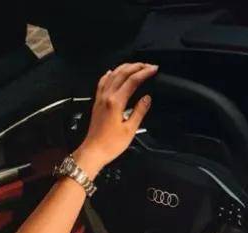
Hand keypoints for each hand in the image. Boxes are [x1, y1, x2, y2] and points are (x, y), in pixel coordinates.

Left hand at [72, 62, 157, 176]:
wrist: (94, 151)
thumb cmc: (110, 144)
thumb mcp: (130, 130)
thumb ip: (139, 111)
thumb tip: (147, 99)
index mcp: (116, 102)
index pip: (132, 81)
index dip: (144, 73)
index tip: (154, 69)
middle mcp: (107, 96)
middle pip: (122, 73)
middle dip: (136, 66)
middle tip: (148, 65)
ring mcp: (100, 98)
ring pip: (112, 75)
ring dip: (124, 67)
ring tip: (135, 65)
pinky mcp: (97, 102)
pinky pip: (102, 82)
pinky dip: (109, 74)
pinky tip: (112, 72)